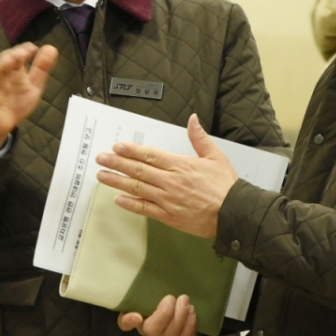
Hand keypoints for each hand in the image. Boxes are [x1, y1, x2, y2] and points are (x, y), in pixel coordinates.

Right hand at [0, 43, 58, 151]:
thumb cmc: (16, 102)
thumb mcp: (33, 86)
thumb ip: (41, 69)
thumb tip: (51, 47)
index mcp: (14, 72)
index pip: (16, 56)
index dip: (24, 50)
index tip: (32, 48)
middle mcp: (2, 77)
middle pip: (4, 62)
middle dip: (13, 56)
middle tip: (24, 53)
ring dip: (1, 67)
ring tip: (10, 60)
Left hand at [95, 114, 236, 238]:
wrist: (234, 214)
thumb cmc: (226, 186)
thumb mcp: (215, 156)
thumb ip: (199, 138)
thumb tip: (193, 119)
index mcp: (180, 165)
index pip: (150, 155)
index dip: (131, 151)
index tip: (116, 147)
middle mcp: (170, 182)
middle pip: (138, 170)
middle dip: (117, 163)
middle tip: (101, 158)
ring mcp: (167, 200)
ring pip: (137, 189)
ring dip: (117, 181)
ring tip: (102, 175)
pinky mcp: (168, 216)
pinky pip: (145, 209)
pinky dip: (130, 204)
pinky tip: (117, 199)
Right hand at [118, 294, 196, 335]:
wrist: (172, 299)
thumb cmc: (155, 293)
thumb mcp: (145, 288)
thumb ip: (138, 285)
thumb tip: (138, 293)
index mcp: (133, 316)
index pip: (124, 323)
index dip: (129, 321)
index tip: (137, 316)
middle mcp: (146, 330)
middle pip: (153, 330)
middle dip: (166, 314)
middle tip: (175, 298)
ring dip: (181, 319)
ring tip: (186, 303)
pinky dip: (190, 326)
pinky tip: (191, 312)